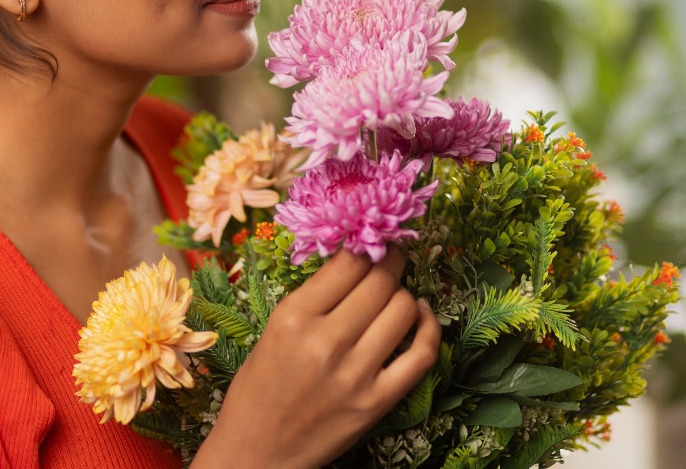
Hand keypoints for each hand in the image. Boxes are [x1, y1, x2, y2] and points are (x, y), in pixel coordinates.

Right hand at [190, 246, 440, 468]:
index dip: (368, 244)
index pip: (349, 262)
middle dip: (392, 261)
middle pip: (380, 281)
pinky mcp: (377, 402)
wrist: (255, 454)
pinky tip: (422, 316)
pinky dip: (429, 327)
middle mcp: (326, 341)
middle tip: (394, 255)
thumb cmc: (258, 391)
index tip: (375, 239)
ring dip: (405, 294)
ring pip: (404, 308)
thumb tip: (358, 260)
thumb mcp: (273, 331)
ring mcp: (356, 373)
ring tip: (396, 294)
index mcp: (293, 317)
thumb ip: (314, 298)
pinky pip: (422, 353)